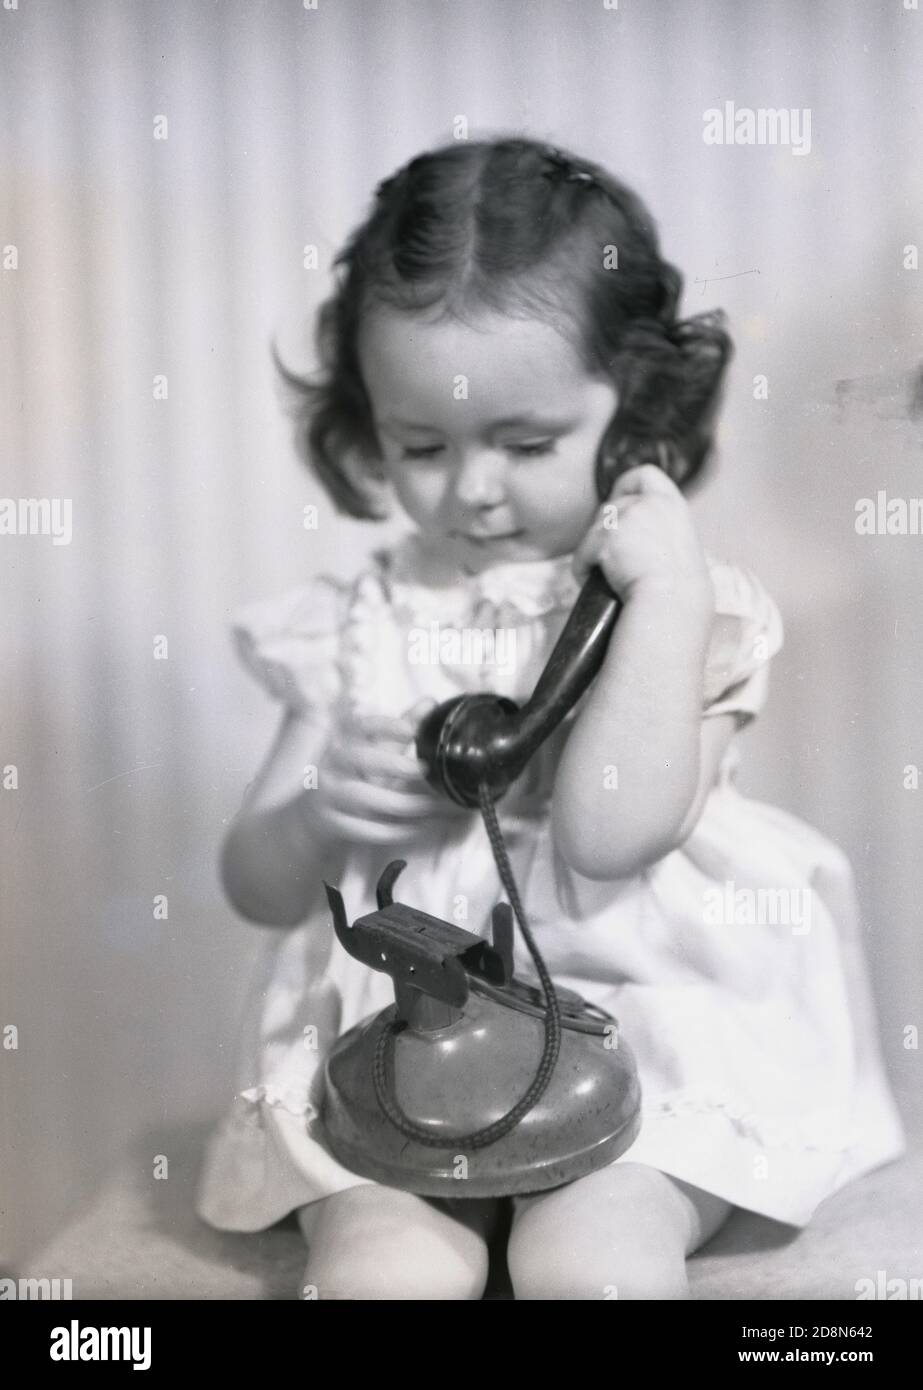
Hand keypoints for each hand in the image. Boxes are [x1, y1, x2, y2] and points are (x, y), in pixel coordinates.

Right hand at [304, 698, 471, 845]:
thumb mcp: (373, 751)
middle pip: (360, 758)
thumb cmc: (350, 777)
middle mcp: (331, 764)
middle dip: (395, 764)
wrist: (309, 820)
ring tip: (431, 807)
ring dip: (401, 803)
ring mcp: (327, 795)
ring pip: (362, 796)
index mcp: (343, 742)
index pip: (360, 725)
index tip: (411, 729)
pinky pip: (362, 828)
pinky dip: (393, 831)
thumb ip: (400, 728)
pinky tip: (417, 829)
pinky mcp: (331, 824)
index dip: (385, 725)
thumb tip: (431, 703)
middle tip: (426, 770)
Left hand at [572, 462, 711, 608]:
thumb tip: (634, 536)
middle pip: (610, 507)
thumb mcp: (679, 547)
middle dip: (605, 532)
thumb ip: (659, 529)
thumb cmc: (679, 590)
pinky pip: (582, 555)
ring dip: (594, 553)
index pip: (645, 475)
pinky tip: (592, 584)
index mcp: (672, 506)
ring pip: (594, 531)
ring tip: (604, 576)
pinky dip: (583, 569)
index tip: (618, 502)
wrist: (671, 604)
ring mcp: (626, 518)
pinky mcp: (604, 539)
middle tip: (611, 558)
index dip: (626, 486)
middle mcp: (648, 504)